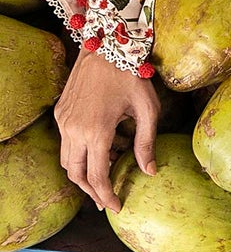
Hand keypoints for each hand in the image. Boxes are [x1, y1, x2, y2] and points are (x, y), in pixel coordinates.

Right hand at [53, 50, 159, 211]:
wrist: (106, 44)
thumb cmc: (131, 75)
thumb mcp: (148, 109)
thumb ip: (147, 142)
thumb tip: (149, 172)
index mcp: (96, 131)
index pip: (97, 176)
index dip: (106, 196)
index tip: (117, 207)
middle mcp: (74, 129)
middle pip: (76, 175)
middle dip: (91, 192)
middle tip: (106, 201)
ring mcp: (64, 121)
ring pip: (67, 161)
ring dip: (84, 173)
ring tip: (105, 176)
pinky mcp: (60, 113)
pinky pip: (66, 143)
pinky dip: (80, 154)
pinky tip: (101, 150)